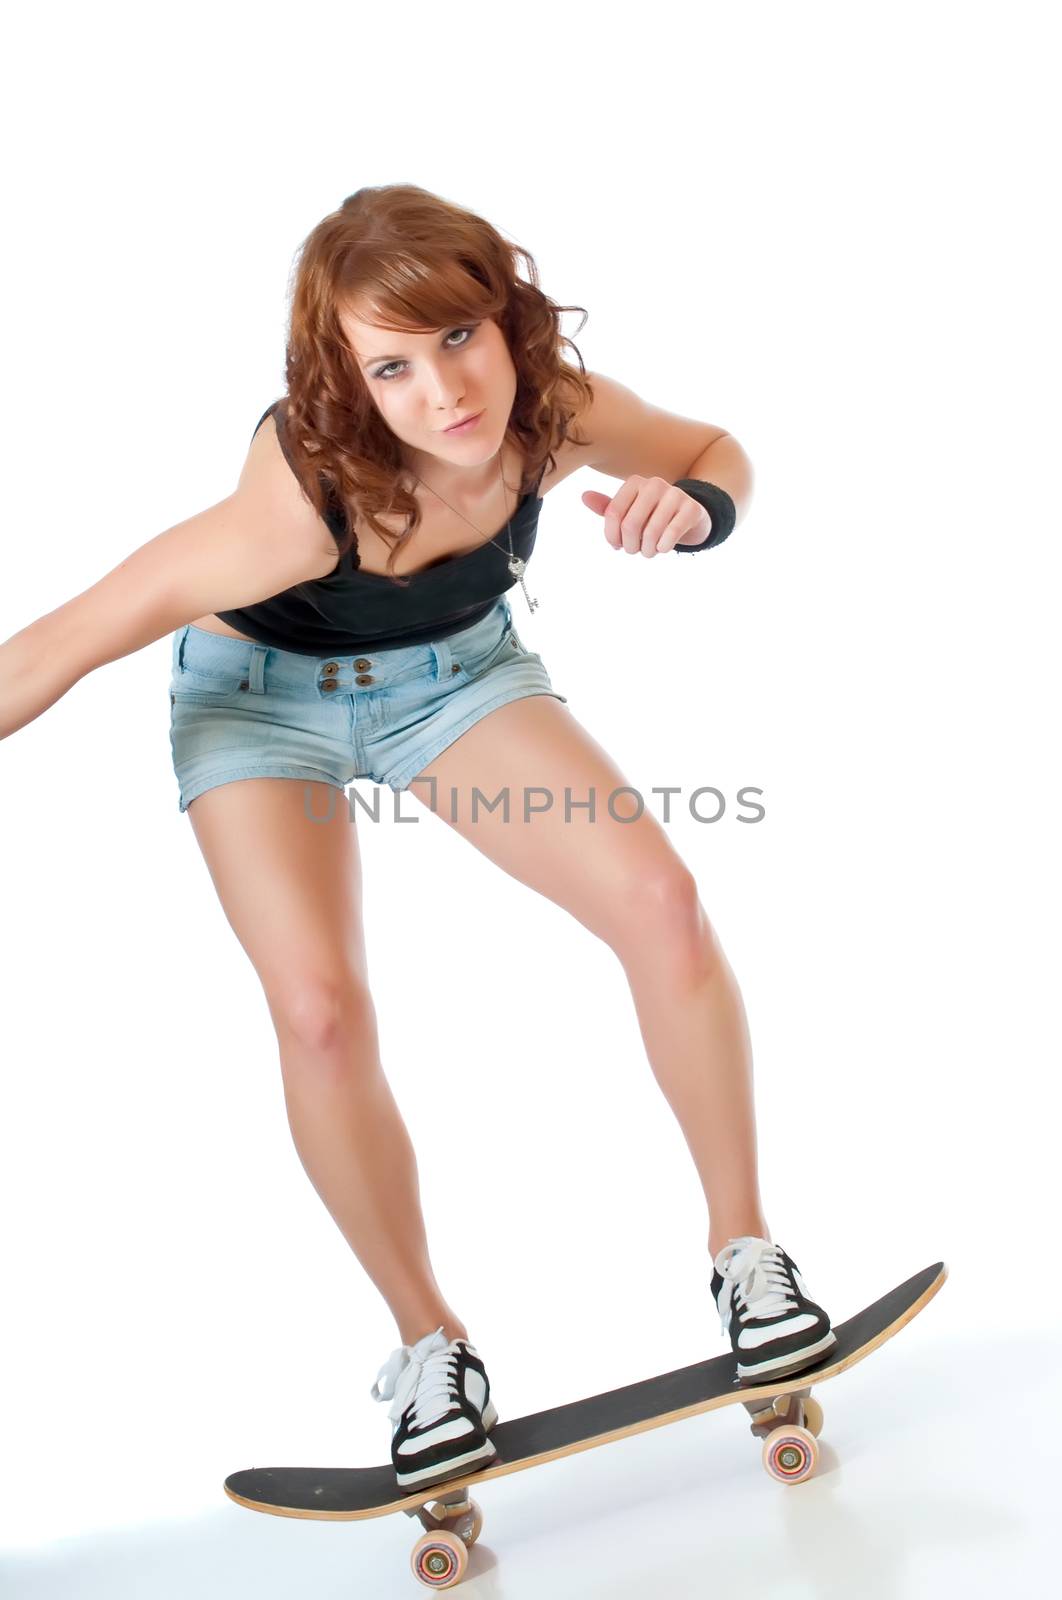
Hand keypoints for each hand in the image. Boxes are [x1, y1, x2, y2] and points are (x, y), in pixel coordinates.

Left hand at [581, 476, 710, 556]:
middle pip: (630, 525)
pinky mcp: (691, 508)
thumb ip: (607, 508)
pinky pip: (671, 534)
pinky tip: (662, 548)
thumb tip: (584, 496)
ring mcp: (674, 494)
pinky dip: (663, 548)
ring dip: (647, 550)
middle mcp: (654, 484)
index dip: (611, 536)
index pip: (613, 513)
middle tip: (634, 551)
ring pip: (651, 532)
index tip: (616, 546)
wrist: (689, 515)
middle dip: (630, 546)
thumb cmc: (652, 516)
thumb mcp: (629, 512)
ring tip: (648, 551)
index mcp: (634, 482)